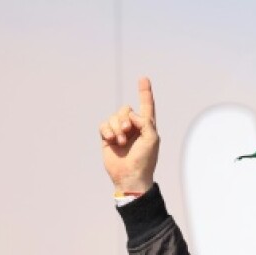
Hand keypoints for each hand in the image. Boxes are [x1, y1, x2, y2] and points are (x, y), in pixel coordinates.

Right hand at [100, 77, 158, 194]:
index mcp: (147, 127)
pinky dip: (108, 130)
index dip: (145, 92)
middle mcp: (133, 127)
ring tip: (121, 141)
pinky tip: (112, 140)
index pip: (146, 106)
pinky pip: (103, 125)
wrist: (130, 176)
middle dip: (125, 118)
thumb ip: (145, 122)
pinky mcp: (108, 138)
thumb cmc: (145, 160)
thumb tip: (130, 115)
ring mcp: (120, 132)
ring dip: (117, 127)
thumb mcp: (152, 139)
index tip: (144, 78)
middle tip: (128, 132)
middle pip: (125, 109)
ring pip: (113, 117)